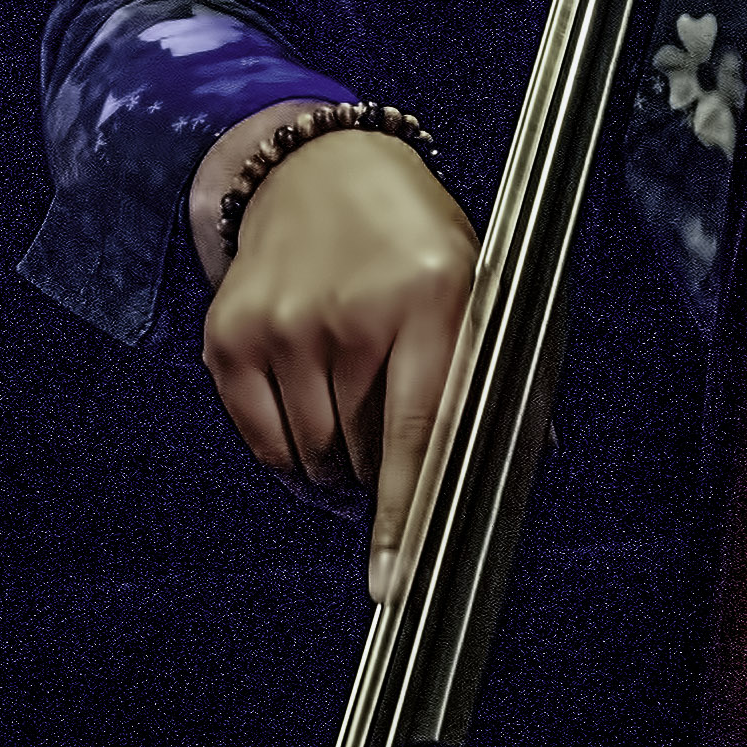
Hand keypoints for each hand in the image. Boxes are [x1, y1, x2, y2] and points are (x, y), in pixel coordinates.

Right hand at [194, 109, 477, 603]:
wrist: (319, 164)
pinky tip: (308, 388)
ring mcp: (284, 320)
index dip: (408, 517)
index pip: (421, 433)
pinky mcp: (232, 332)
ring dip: (335, 454)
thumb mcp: (473, 283)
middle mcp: (353, 307)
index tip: (398, 582)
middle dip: (380, 460)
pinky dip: (289, 443)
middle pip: (363, 455)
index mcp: (431, 294)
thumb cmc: (410, 237)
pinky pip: (264, 441)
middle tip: (387, 402)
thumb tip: (514, 473)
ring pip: (313, 457)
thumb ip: (495, 377)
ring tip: (350, 385)